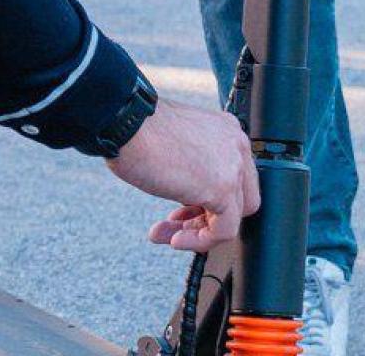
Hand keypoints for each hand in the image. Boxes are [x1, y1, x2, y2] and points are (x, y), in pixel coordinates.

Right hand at [106, 97, 260, 252]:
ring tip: (165, 236)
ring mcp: (233, 167)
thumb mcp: (176, 144)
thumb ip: (194, 163)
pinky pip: (223, 230)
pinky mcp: (222, 189)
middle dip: (204, 217)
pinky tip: (174, 240)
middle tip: (175, 221)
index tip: (180, 208)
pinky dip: (200, 241)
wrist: (126, 124)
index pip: (233, 176)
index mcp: (226, 131)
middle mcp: (236, 146)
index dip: (207, 197)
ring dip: (196, 232)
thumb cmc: (137, 129)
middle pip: (238, 199)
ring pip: (231, 218)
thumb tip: (190, 193)